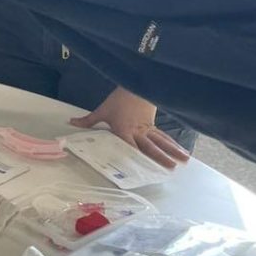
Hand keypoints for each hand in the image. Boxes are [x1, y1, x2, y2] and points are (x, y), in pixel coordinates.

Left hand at [70, 86, 189, 168]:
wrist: (133, 87)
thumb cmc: (117, 101)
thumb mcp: (102, 110)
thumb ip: (88, 120)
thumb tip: (71, 123)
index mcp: (124, 130)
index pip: (129, 146)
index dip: (135, 157)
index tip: (141, 169)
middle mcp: (138, 132)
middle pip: (150, 146)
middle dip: (160, 157)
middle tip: (171, 168)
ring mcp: (147, 129)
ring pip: (161, 142)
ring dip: (172, 151)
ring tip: (185, 161)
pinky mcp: (153, 125)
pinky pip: (164, 136)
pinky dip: (173, 144)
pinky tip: (183, 151)